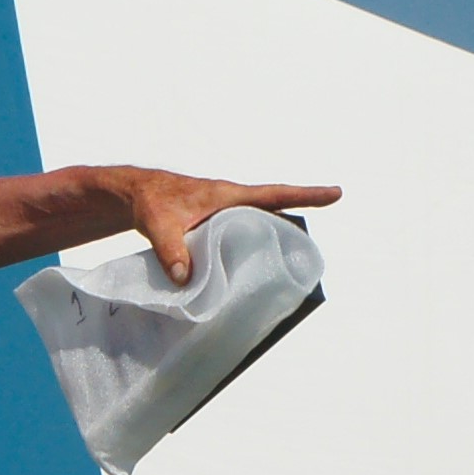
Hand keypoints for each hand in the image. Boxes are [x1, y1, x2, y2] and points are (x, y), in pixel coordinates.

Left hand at [120, 167, 343, 282]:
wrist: (138, 196)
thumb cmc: (152, 201)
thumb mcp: (158, 224)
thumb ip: (170, 249)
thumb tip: (184, 277)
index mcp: (229, 196)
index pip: (274, 195)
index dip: (306, 195)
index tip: (336, 193)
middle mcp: (234, 206)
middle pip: (274, 217)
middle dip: (294, 232)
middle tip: (309, 257)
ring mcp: (226, 218)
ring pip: (258, 231)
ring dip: (271, 248)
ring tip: (283, 278)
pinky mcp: (217, 231)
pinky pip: (240, 243)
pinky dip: (247, 256)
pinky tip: (246, 281)